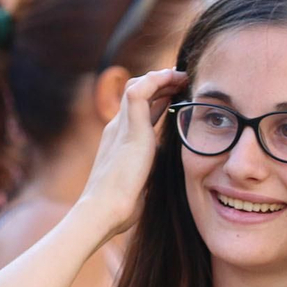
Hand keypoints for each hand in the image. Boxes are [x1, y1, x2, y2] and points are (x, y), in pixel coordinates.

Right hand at [76, 68, 188, 238]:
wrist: (103, 210)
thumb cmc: (121, 205)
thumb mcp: (141, 181)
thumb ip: (149, 169)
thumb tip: (163, 171)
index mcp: (120, 140)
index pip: (138, 110)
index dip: (158, 99)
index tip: (176, 95)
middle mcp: (117, 128)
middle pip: (137, 93)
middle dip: (160, 84)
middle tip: (182, 81)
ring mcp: (120, 126)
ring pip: (137, 87)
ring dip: (161, 77)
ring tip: (181, 75)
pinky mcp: (129, 128)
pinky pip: (139, 91)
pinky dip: (157, 80)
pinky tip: (173, 77)